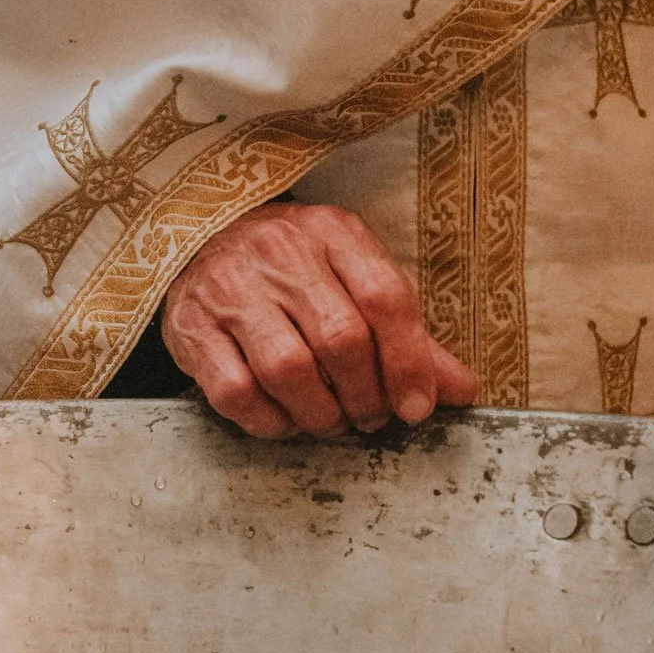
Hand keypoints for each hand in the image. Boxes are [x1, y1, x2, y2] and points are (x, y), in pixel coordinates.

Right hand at [161, 202, 479, 439]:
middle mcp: (278, 252)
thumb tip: (462, 391)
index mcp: (331, 231)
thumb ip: (407, 333)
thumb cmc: (291, 267)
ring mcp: (229, 289)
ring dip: (320, 414)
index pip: (383, 297)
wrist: (201, 238)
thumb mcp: (352, 276)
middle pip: (340, 338)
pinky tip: (285, 418)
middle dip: (366, 395)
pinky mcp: (191, 328)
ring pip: (287, 370)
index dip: (408, 361)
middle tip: (370, 416)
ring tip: (331, 420)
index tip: (417, 405)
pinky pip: (236, 392)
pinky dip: (270, 421)